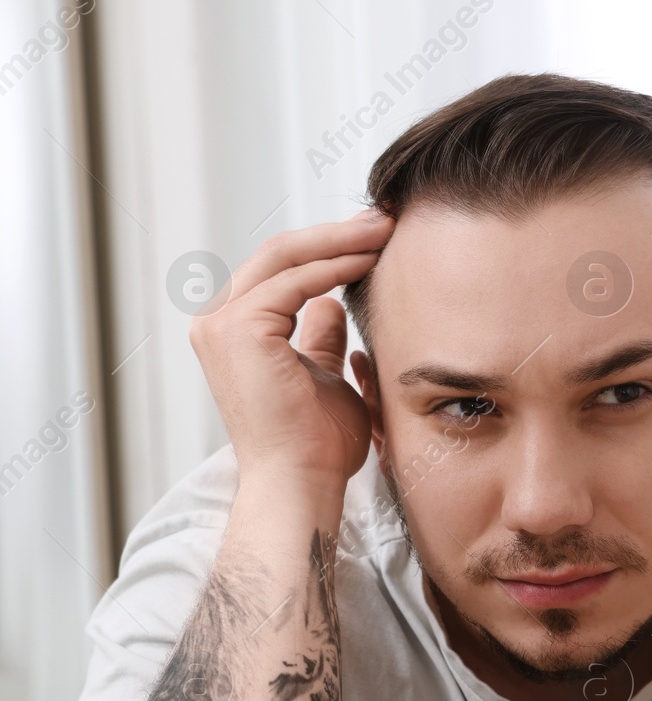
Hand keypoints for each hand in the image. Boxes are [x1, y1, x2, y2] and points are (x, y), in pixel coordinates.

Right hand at [188, 211, 393, 492]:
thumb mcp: (324, 375)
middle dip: (336, 233)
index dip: (329, 248)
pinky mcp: (238, 330)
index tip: (377, 236)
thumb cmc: (316, 445)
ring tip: (385, 230)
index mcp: (233, 331)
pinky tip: (370, 259)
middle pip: (279, 254)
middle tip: (385, 218)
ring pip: (285, 258)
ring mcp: (221, 324)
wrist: (302, 482)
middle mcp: (217, 323)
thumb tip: (330, 305)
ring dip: (340, 240)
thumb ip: (320, 339)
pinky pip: (294, 281)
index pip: (281, 270)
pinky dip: (334, 264)